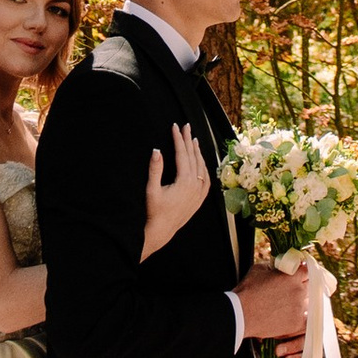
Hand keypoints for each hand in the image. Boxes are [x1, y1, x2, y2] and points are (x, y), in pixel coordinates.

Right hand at [141, 122, 212, 258]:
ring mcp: (199, 193)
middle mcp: (195, 185)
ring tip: (193, 140)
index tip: (176, 127)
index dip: (178, 139)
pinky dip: (204, 167)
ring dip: (197, 152)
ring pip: (201, 167)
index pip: (182, 154)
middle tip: (186, 127)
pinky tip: (201, 163)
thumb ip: (155, 169)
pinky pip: (206, 179)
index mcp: (184, 181)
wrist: (162, 231)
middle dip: (189, 140)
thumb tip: (156, 151)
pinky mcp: (199, 199)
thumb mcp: (151, 189)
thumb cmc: (155, 211)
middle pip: (193, 157)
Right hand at [239, 263, 309, 342]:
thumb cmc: (247, 291)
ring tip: (288, 305)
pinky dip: (303, 318)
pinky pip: (307, 320)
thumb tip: (279, 266)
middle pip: (310, 287)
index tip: (300, 274)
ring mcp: (299, 308)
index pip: (308, 270)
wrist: (240, 314)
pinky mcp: (296, 323)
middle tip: (292, 290)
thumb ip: (273, 266)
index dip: (303, 272)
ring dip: (302, 302)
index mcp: (292, 277)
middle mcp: (299, 291)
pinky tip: (294, 316)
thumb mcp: (259, 269)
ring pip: (309, 303)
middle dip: (303, 286)